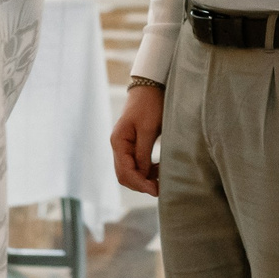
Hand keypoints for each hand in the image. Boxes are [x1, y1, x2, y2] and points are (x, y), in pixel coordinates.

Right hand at [110, 81, 163, 195]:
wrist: (149, 87)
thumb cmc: (149, 105)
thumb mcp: (148, 129)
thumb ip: (143, 153)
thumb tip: (143, 175)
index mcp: (118, 142)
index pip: (125, 172)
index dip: (140, 184)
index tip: (156, 189)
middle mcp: (117, 145)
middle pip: (124, 175)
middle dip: (140, 184)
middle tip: (159, 188)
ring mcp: (123, 145)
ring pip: (129, 171)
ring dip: (143, 178)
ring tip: (161, 178)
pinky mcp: (131, 144)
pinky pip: (135, 163)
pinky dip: (145, 170)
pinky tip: (158, 169)